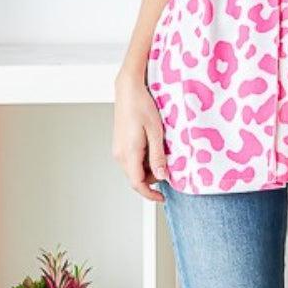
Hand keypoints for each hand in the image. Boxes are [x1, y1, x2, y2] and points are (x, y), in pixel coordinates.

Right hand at [113, 70, 169, 202]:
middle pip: (136, 178)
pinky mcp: (120, 144)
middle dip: (153, 179)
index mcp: (128, 153)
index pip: (137, 184)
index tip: (162, 198)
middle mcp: (119, 154)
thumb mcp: (156, 132)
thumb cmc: (141, 106)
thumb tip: (162, 176)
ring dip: (149, 169)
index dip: (150, 194)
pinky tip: (153, 147)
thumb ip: (158, 156)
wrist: (128, 89)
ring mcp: (118, 149)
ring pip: (134, 169)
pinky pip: (132, 160)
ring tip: (162, 154)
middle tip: (169, 168)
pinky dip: (144, 160)